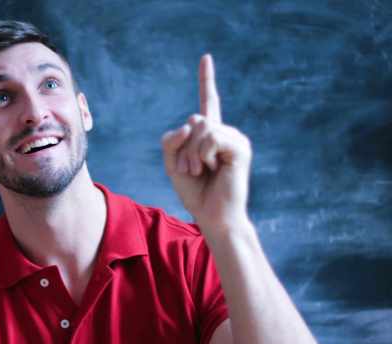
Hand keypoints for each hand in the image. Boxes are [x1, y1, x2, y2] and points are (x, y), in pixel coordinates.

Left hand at [161, 54, 251, 232]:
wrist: (213, 216)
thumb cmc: (195, 192)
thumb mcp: (172, 164)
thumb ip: (171, 140)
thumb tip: (190, 122)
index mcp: (209, 135)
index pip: (207, 102)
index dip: (206, 80)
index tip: (205, 57)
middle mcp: (223, 132)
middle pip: (193, 120)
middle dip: (182, 148)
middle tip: (192, 170)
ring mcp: (234, 138)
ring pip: (200, 127)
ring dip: (191, 154)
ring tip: (200, 171)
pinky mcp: (240, 147)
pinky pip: (211, 137)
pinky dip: (203, 154)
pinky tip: (212, 168)